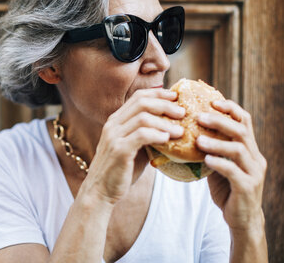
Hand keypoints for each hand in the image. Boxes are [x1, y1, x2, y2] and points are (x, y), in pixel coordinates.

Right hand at [82, 88, 184, 204]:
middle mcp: (113, 125)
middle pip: (142, 103)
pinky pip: (141, 136)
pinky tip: (167, 140)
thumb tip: (173, 128)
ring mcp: (114, 136)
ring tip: (180, 131)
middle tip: (182, 112)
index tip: (176, 97)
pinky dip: (157, 135)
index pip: (138, 97)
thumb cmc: (120, 170)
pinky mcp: (118, 150)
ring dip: (165, 122)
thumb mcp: (135, 148)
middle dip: (165, 105)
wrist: (101, 191)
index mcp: (116, 120)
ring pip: (143, 118)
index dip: (158, 93)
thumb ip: (147, 136)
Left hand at [196, 100, 266, 232]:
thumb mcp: (219, 166)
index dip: (230, 109)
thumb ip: (211, 150)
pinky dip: (219, 163)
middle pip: (241, 131)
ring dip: (217, 142)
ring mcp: (254, 173)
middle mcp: (255, 158)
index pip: (245, 121)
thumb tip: (186, 131)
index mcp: (250, 149)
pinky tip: (205, 159)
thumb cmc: (227, 189)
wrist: (242, 219)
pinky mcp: (248, 188)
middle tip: (199, 116)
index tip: (212, 101)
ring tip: (198, 139)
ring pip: (238, 149)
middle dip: (220, 121)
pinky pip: (234, 172)